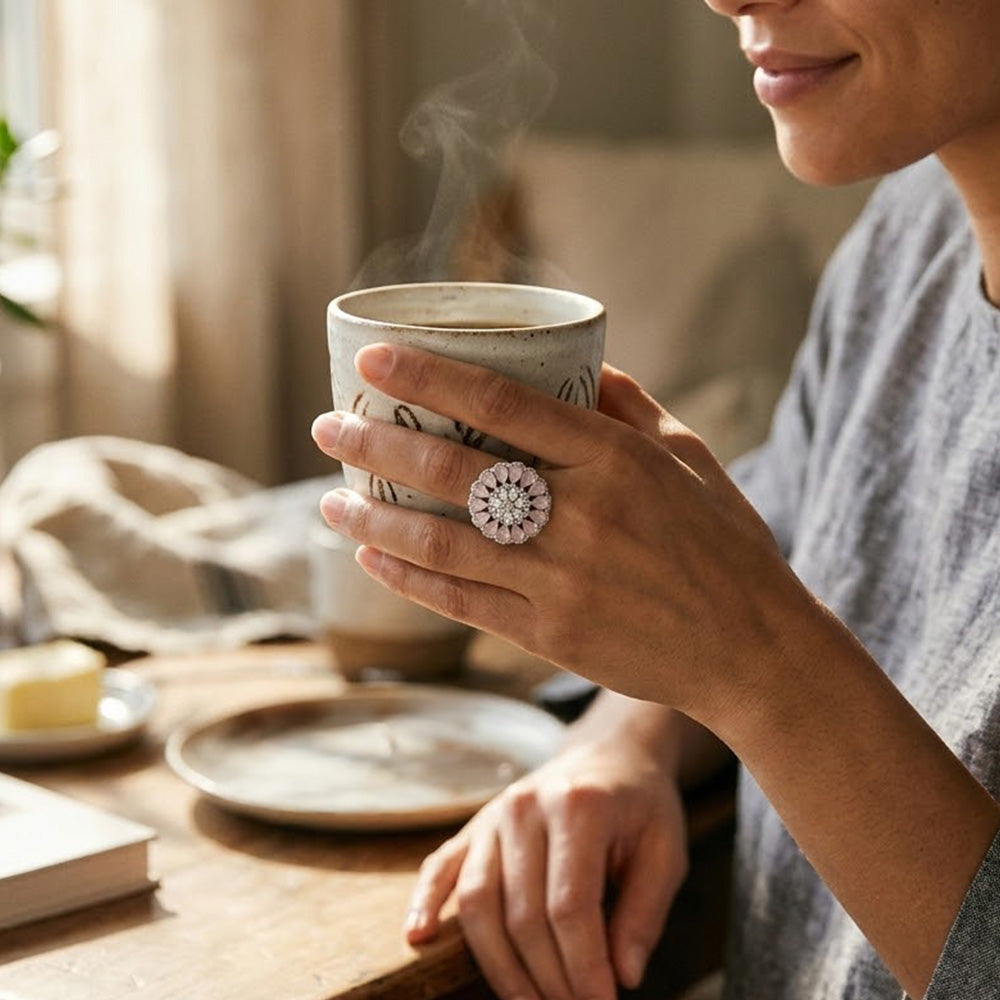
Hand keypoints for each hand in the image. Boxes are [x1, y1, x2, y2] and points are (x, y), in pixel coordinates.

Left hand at [312, 345, 807, 726]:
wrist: (752, 651)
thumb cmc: (725, 545)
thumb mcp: (689, 457)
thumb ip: (628, 407)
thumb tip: (577, 362)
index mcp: (616, 461)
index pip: (500, 404)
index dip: (427, 377)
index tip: (371, 361)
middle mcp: (581, 516)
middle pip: (452, 471)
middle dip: (375, 444)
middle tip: (328, 427)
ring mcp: (560, 581)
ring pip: (441, 542)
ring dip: (374, 516)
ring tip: (332, 499)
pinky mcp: (550, 634)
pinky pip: (460, 601)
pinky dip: (408, 578)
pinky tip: (371, 556)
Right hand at [405, 733, 687, 999]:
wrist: (607, 755)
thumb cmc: (640, 806)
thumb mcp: (665, 851)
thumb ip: (646, 912)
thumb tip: (621, 975)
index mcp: (579, 807)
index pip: (570, 906)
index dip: (584, 967)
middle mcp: (526, 807)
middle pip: (522, 914)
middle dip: (548, 979)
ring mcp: (493, 815)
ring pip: (479, 904)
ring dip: (501, 968)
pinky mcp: (473, 826)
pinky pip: (440, 867)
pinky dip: (425, 904)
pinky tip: (418, 938)